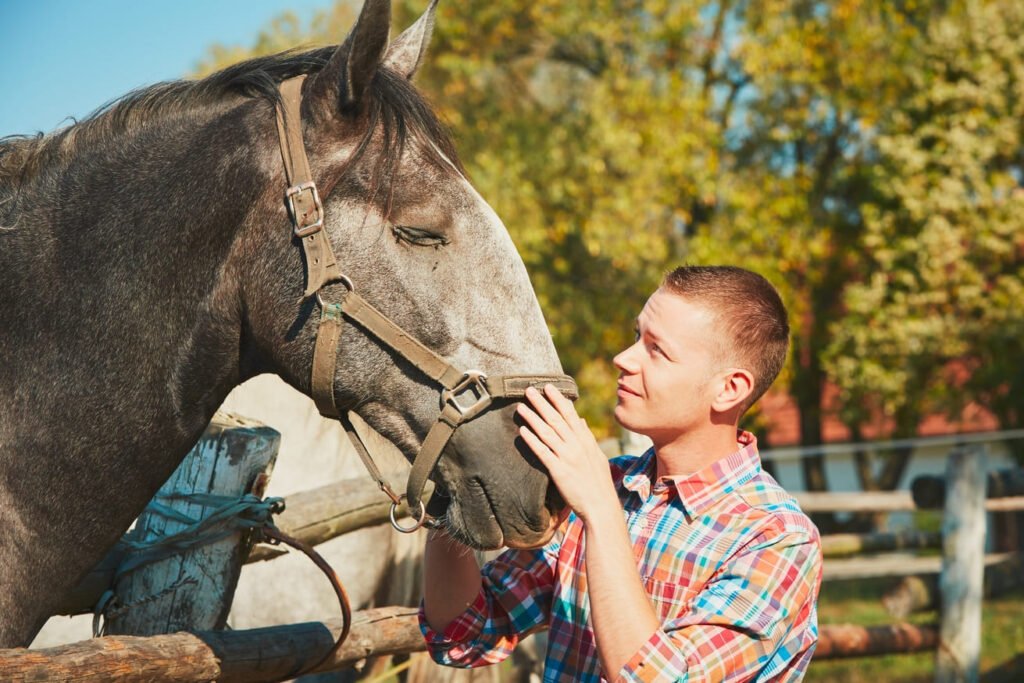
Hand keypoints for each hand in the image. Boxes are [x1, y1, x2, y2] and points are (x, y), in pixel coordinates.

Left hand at [516, 384, 618, 523]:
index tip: (548, 387)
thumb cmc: (599, 482)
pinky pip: (543, 452)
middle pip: (556, 419)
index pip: (570, 414)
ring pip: (547, 433)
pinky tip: (522, 431)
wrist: (601, 505)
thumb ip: (587, 437)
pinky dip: (532, 440)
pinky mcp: (559, 471)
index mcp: (586, 441)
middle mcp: (577, 446)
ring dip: (533, 418)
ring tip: (521, 407)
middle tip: (529, 390)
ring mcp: (568, 457)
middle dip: (542, 403)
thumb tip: (580, 420)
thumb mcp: (597, 456)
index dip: (558, 400)